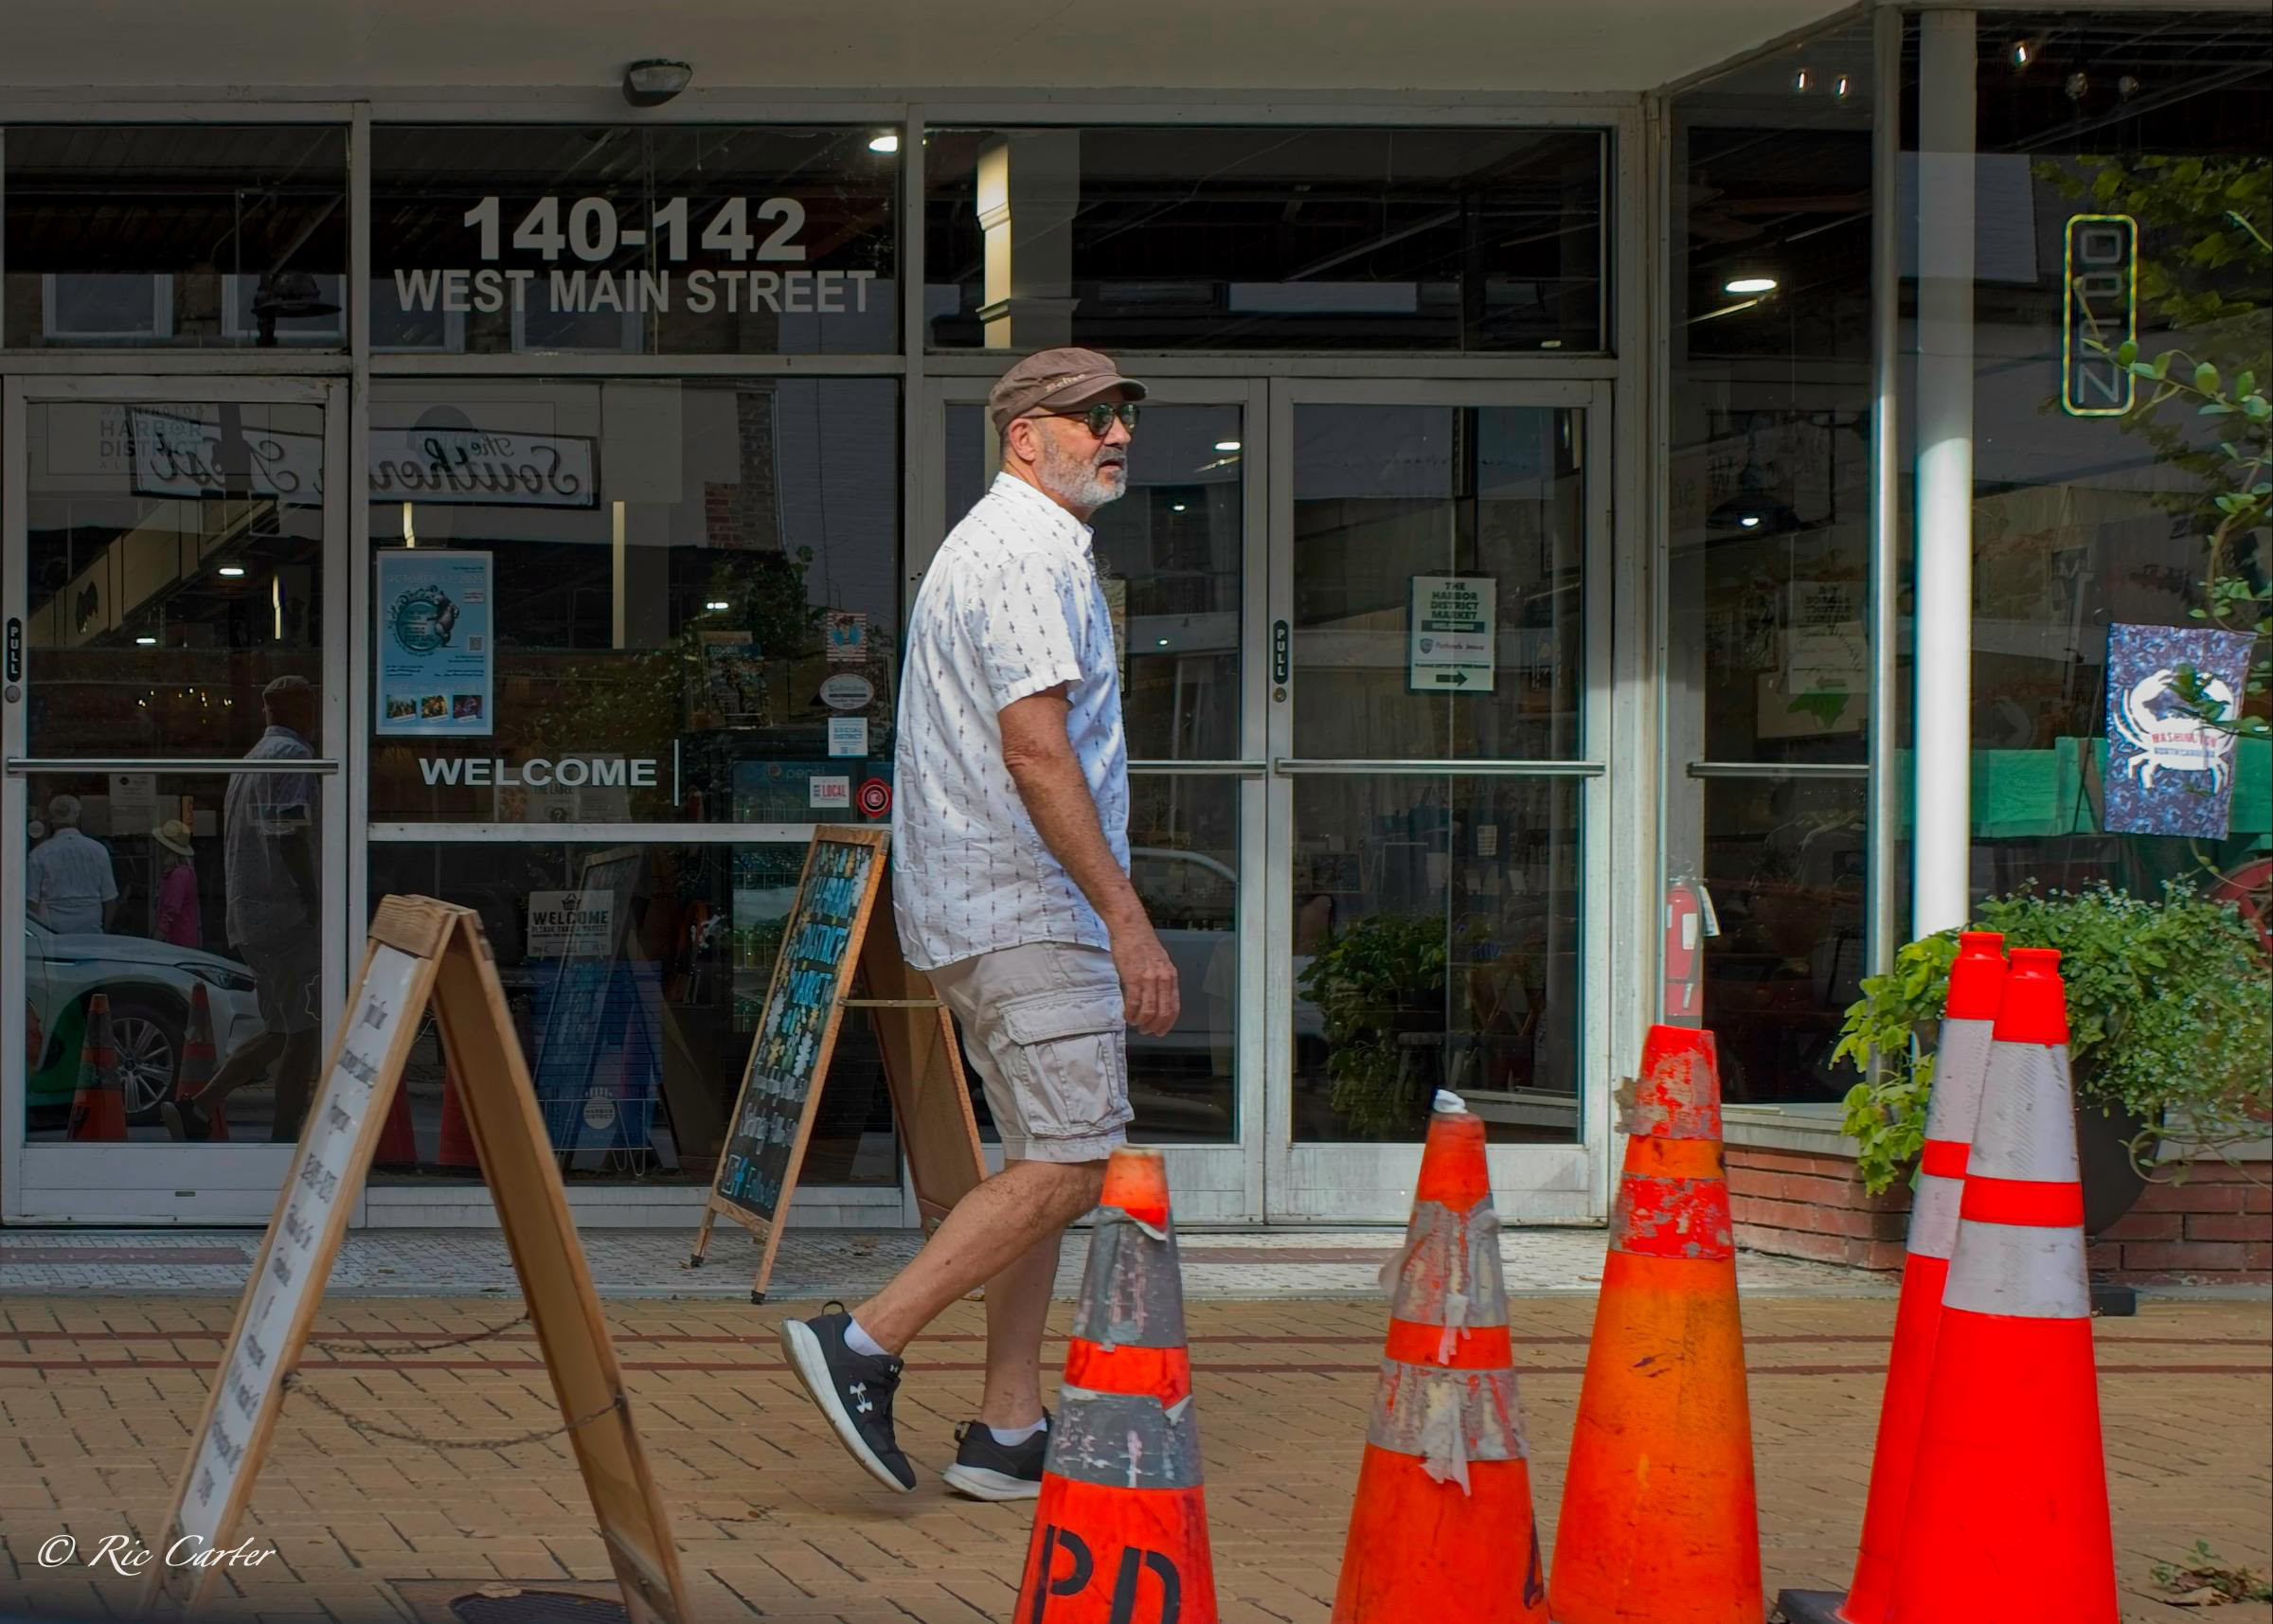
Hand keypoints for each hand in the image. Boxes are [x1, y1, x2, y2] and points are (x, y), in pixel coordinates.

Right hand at [1110, 917, 1180, 1037]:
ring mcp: (1149, 979)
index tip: (1161, 1031)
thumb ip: (1160, 979)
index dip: (1168, 1023)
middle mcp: (1163, 979)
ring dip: (1141, 1022)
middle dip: (1154, 1026)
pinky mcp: (1133, 978)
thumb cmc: (1141, 942)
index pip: (1174, 1006)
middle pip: (1163, 1012)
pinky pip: (1135, 1003)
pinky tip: (1127, 1016)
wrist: (1130, 926)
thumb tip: (1156, 997)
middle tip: (1146, 1031)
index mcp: (1171, 976)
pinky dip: (1131, 1014)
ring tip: (1135, 1024)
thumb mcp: (1159, 962)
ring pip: (1149, 1011)